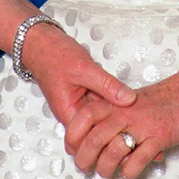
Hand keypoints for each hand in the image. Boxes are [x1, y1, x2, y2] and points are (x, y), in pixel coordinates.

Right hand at [21, 21, 135, 128]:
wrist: (41, 43)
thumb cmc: (55, 55)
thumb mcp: (84, 68)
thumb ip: (107, 84)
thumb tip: (129, 99)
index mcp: (69, 113)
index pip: (92, 135)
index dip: (112, 130)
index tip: (130, 123)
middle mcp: (73, 114)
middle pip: (98, 128)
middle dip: (116, 123)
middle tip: (136, 116)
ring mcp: (78, 105)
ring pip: (101, 116)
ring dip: (115, 111)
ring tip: (134, 108)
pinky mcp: (83, 96)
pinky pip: (99, 103)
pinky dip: (110, 100)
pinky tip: (123, 96)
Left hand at [64, 47, 178, 178]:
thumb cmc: (166, 99)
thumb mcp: (135, 102)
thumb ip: (116, 114)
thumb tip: (97, 137)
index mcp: (119, 101)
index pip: (85, 115)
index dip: (73, 134)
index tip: (72, 148)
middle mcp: (127, 111)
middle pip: (94, 138)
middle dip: (85, 158)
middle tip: (84, 168)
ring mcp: (144, 124)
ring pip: (113, 151)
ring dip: (106, 168)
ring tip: (107, 173)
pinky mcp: (161, 135)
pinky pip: (138, 160)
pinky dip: (130, 171)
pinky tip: (130, 172)